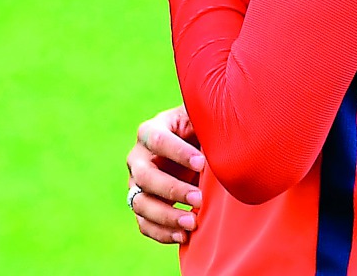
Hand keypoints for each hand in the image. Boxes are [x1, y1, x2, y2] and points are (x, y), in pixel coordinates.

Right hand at [127, 106, 204, 245]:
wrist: (195, 151)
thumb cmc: (199, 131)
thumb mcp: (201, 120)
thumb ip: (205, 119)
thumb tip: (219, 122)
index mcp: (150, 130)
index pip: (156, 140)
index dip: (178, 153)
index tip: (202, 163)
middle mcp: (138, 158)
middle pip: (145, 176)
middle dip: (172, 189)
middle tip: (199, 198)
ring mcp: (136, 184)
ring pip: (140, 203)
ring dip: (166, 216)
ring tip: (193, 223)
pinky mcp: (142, 205)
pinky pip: (144, 224)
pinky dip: (162, 233)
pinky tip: (183, 236)